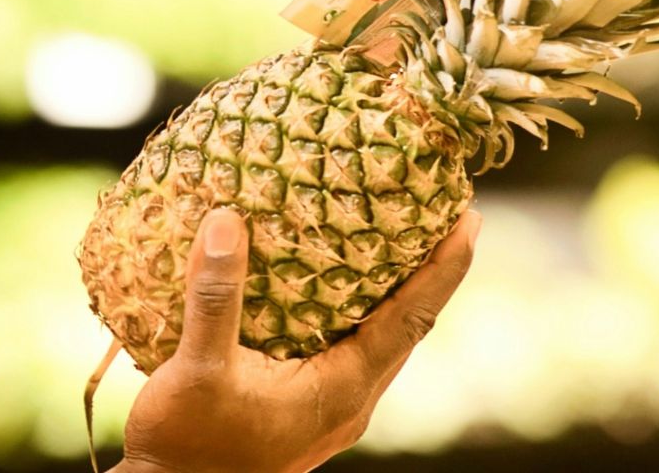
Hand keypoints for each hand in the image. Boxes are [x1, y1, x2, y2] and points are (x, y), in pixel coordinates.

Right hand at [110, 206, 480, 472]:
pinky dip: (350, 308)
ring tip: (390, 237)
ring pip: (376, 339)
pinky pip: (345, 348)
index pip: (411, 321)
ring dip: (390, 290)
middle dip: (428, 270)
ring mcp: (329, 408)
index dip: (444, 271)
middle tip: (440, 214)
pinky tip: (326, 284)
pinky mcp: (304, 408)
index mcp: (341, 391)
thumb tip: (227, 221)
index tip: (471, 221)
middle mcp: (348, 401)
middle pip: (406, 327)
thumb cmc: (187, 444)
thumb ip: (216, 298)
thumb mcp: (198, 368)